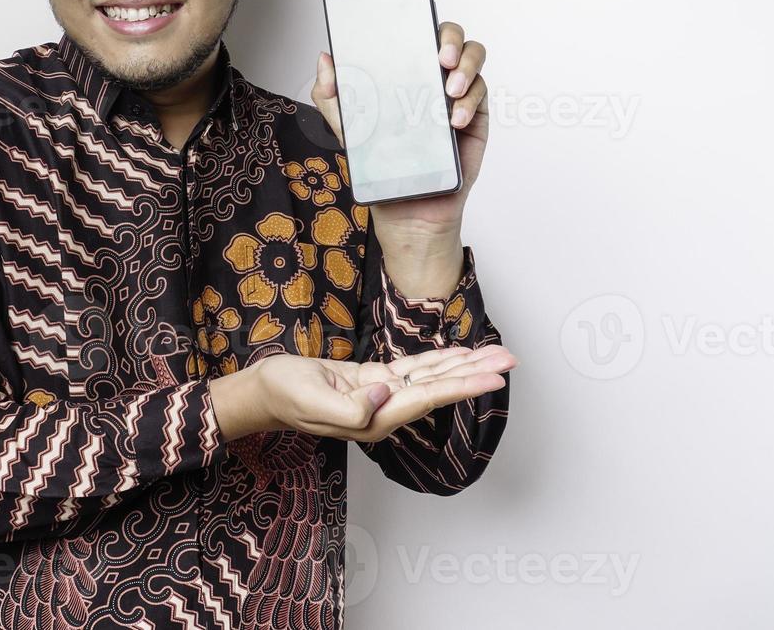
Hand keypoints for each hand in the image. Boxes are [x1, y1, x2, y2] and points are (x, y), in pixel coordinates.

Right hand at [242, 348, 514, 443]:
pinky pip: (412, 370)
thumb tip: (386, 393)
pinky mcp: (372, 381)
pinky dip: (437, 360)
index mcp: (375, 419)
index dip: (463, 386)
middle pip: (439, 389)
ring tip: (495, 355)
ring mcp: (380, 395)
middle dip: (476, 374)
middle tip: (510, 360)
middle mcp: (385, 409)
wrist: (264, 391)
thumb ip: (351, 406)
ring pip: (430, 378)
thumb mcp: (313, 400)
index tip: (494, 378)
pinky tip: (457, 355)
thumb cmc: (283, 394)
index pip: (429, 398)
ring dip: (463, 365)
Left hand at [311, 0, 489, 293]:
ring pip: (473, 53)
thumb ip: (333, 95)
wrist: (409, 208)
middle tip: (436, 54)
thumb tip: (325, 56)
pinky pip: (481, 92)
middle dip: (445, 32)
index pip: (401, 24)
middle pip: (445, 30)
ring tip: (447, 85)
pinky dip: (470, 99)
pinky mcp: (475, 114)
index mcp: (400, 68)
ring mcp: (455, 91)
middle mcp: (429, 72)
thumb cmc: (381, 164)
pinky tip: (453, 117)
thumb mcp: (348, 129)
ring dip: (464, 62)